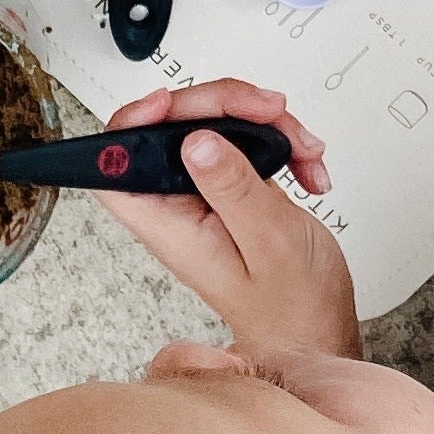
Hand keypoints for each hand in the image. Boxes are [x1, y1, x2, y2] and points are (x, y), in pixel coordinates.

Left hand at [93, 81, 356, 361]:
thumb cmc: (293, 307)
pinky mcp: (235, 188)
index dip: (131, 126)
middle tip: (265, 109)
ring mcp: (208, 196)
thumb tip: (195, 142)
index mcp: (170, 227)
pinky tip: (306, 165)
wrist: (319, 329)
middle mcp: (181, 209)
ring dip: (264, 124)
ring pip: (215, 128)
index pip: (115, 169)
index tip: (169, 104)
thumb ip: (232, 189)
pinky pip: (247, 143)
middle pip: (173, 130)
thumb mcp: (270, 242)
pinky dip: (282, 143)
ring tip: (299, 147)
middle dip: (223, 106)